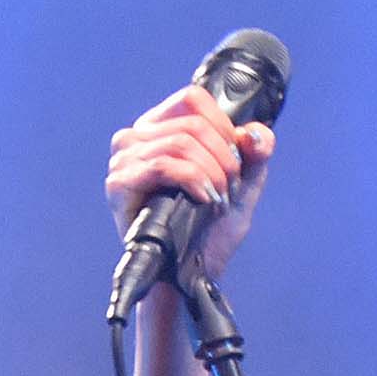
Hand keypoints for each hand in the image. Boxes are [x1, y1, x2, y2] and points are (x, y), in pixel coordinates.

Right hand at [107, 85, 275, 286]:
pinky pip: (162, 165)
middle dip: (223, 158)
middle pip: (192, 123)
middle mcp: (135, 138)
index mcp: (159, 129)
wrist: (191, 275)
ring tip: (216, 200)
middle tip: (228, 189)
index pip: (193, 99)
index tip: (235, 160)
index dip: (223, 125)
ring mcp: (124, 160)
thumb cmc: (208, 232)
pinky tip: (203, 200)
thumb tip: (257, 133)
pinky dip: (192, 180)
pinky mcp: (119, 184)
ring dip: (210, 173)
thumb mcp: (242, 186)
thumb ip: (256, 153)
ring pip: (180, 142)